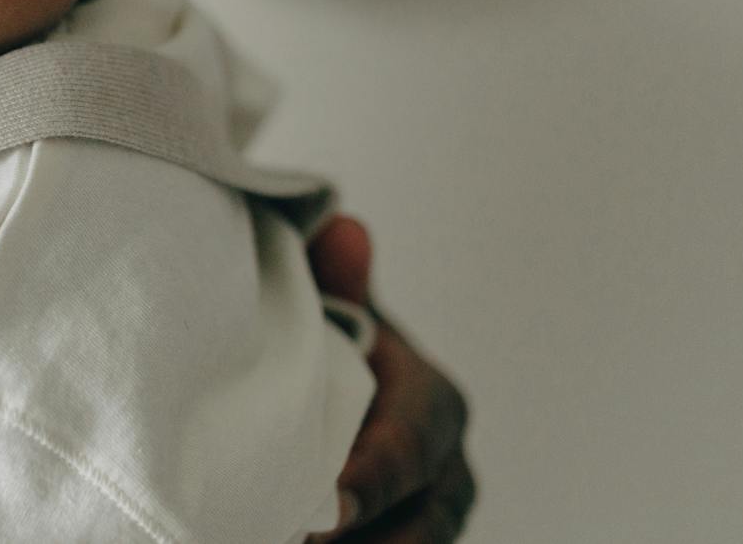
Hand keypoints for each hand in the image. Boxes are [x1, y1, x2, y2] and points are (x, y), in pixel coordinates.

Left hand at [306, 217, 476, 542]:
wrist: (339, 380)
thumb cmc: (331, 341)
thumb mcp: (333, 307)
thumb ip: (336, 279)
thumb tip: (347, 230)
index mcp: (435, 405)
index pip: (410, 450)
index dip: (370, 481)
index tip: (324, 507)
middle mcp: (448, 470)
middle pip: (418, 522)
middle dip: (361, 538)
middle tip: (294, 542)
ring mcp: (433, 517)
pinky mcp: (407, 539)